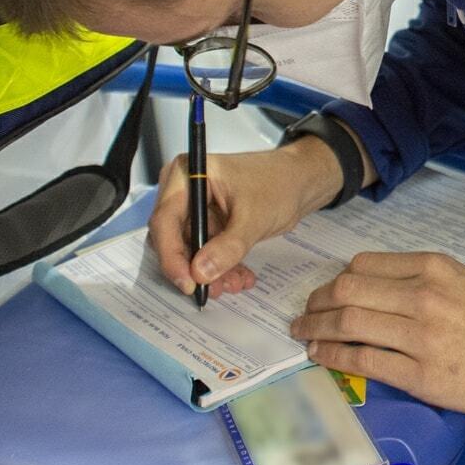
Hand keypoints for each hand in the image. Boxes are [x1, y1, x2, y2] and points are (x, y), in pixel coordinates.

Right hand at [147, 137, 343, 297]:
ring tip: (234, 284)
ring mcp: (195, 207)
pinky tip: (240, 277)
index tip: (188, 282)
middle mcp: (183, 190)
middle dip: (192, 267)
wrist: (299, 181)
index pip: (165, 220)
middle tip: (213, 289)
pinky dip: (220, 267)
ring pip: (189, 250)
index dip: (172, 255)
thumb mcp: (254, 217)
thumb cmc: (278, 183)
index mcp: (187, 175)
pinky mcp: (206, 222)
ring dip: (209, 272)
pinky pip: (204, 252)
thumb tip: (200, 273)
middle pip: (171, 238)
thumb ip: (228, 247)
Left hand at [290, 252, 464, 424]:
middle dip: (317, 301)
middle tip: (305, 312)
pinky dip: (335, 356)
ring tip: (303, 334)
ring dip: (317, 329)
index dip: (337, 278)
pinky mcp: (421, 375)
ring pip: (349, 323)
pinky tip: (322, 356)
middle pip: (349, 290)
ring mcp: (420, 336)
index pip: (366, 264)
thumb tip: (382, 291)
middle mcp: (424, 295)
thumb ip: (427, 282)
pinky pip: (364, 361)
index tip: (327, 290)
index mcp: (436, 268)